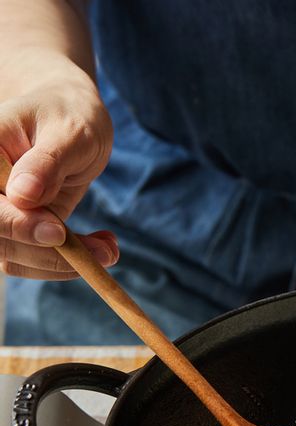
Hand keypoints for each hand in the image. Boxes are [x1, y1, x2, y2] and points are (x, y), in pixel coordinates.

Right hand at [0, 61, 117, 278]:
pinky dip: (70, 263)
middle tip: (106, 252)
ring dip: (67, 264)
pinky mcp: (18, 231)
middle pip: (0, 240)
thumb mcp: (68, 132)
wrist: (70, 120)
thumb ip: (46, 163)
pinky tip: (101, 247)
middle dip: (52, 254)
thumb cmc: (69, 115)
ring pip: (16, 258)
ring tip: (109, 249)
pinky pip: (35, 261)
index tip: (59, 232)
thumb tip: (23, 194)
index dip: (17, 224)